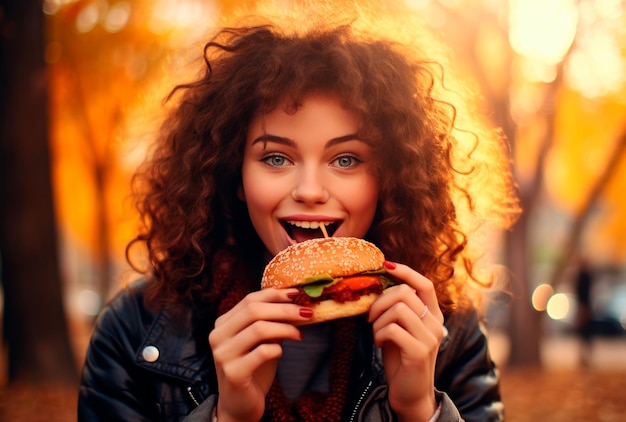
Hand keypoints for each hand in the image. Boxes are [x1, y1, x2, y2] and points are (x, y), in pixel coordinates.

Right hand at [208, 288, 311, 421]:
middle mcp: (218, 336)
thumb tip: (295, 303)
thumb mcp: (260, 341)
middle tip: (306, 313)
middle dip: (284, 309)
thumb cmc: (253, 370)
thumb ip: (270, 322)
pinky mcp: (234, 373)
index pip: (249, 300)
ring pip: (259, 328)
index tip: (296, 294)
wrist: (239, 405)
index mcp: (223, 324)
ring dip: (285, 328)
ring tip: (299, 334)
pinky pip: (262, 352)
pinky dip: (277, 349)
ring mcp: (223, 354)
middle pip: (254, 310)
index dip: (274, 294)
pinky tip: (282, 352)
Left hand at [368, 262, 444, 421]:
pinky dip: (379, 334)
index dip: (405, 270)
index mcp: (432, 315)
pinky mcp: (419, 352)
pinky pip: (393, 329)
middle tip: (369, 317)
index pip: (424, 283)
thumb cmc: (401, 358)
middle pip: (405, 292)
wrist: (410, 394)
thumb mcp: (400, 328)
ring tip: (376, 334)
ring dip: (378, 321)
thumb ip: (397, 308)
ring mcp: (430, 338)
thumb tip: (378, 284)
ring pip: (398, 309)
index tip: (385, 265)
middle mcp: (435, 323)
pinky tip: (379, 344)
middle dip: (379, 301)